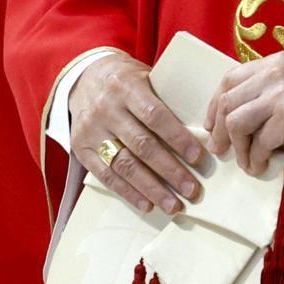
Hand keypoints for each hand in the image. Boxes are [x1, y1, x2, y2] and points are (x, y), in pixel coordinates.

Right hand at [70, 51, 204, 214]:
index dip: (177, 138)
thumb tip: (202, 130)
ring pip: (124, 164)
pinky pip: (105, 175)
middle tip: (192, 190)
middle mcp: (107, 108)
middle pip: (141, 145)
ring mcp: (91, 130)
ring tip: (173, 205)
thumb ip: (166, 100)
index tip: (198, 158)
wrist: (84, 77)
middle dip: (169, 171)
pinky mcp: (81, 147)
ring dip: (151, 188)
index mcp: (127, 87)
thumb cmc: (126, 79)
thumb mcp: (145, 77)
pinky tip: (147, 204)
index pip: (155, 116)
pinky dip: (128, 192)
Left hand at [205, 52, 283, 175]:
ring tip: (245, 162)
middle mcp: (273, 74)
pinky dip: (256, 158)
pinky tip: (261, 165)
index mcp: (274, 62)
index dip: (215, 104)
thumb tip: (247, 110)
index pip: (230, 79)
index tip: (212, 124)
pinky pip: (260, 143)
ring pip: (236, 123)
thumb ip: (274, 84)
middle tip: (219, 149)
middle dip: (218, 130)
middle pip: (228, 102)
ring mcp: (280, 95)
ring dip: (236, 147)